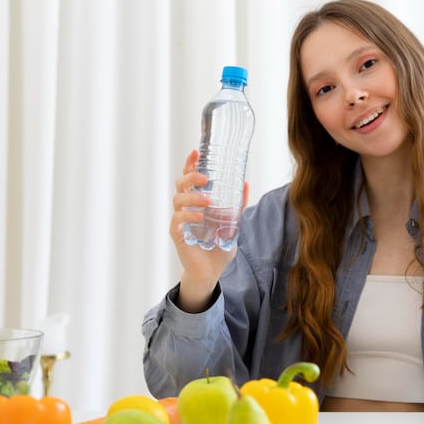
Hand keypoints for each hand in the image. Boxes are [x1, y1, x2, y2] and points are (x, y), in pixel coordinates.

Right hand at [169, 149, 248, 311]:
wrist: (211, 271)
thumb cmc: (219, 245)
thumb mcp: (233, 222)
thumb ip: (237, 205)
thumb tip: (245, 183)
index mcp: (196, 202)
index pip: (189, 178)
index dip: (190, 164)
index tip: (197, 152)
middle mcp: (186, 208)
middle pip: (180, 185)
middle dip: (190, 177)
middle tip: (205, 178)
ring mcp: (180, 221)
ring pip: (178, 200)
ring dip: (192, 197)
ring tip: (208, 200)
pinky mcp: (178, 235)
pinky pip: (178, 221)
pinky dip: (188, 216)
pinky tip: (200, 217)